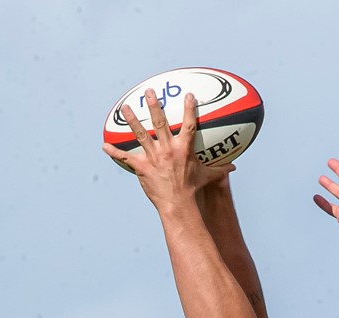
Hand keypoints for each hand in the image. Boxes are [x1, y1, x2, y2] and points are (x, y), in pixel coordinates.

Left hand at [103, 90, 231, 204]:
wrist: (178, 205)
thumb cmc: (192, 190)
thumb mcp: (207, 177)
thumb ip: (220, 169)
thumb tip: (234, 168)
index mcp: (184, 149)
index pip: (189, 125)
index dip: (190, 109)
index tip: (189, 95)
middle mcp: (167, 149)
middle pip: (160, 122)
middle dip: (154, 105)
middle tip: (149, 92)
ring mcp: (153, 158)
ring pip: (140, 134)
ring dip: (132, 120)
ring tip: (125, 107)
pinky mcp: (141, 168)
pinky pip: (126, 158)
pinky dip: (114, 152)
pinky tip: (104, 146)